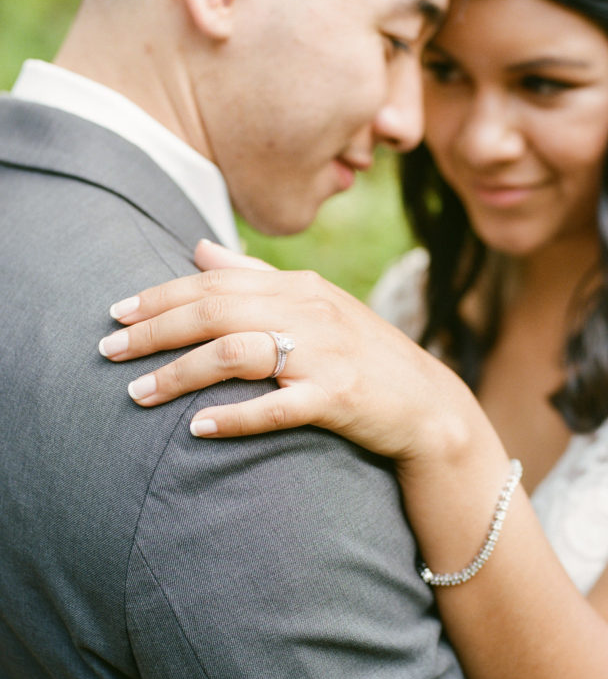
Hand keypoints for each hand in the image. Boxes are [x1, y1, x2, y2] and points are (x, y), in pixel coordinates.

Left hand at [99, 240, 482, 464]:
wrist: (427, 405)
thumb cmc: (362, 355)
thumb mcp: (314, 306)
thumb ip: (256, 278)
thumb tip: (198, 249)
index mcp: (299, 287)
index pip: (215, 283)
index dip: (161, 296)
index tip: (117, 313)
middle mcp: (310, 312)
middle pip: (216, 311)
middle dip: (156, 330)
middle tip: (108, 351)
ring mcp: (325, 354)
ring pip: (236, 353)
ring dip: (180, 373)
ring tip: (138, 394)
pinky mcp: (339, 397)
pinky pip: (277, 407)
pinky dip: (235, 417)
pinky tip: (198, 429)